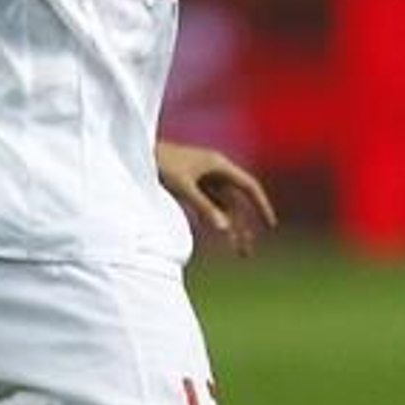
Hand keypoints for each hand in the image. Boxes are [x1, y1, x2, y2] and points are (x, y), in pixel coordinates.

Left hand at [155, 141, 277, 256]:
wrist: (134, 152)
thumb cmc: (160, 164)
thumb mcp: (183, 187)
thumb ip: (204, 207)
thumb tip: (225, 229)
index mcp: (218, 164)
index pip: (249, 186)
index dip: (262, 205)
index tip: (270, 225)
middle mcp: (215, 170)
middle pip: (236, 202)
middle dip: (242, 226)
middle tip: (246, 252)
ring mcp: (203, 178)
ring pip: (222, 206)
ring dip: (227, 226)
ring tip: (233, 250)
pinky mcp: (191, 184)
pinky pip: (208, 205)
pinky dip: (212, 219)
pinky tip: (214, 236)